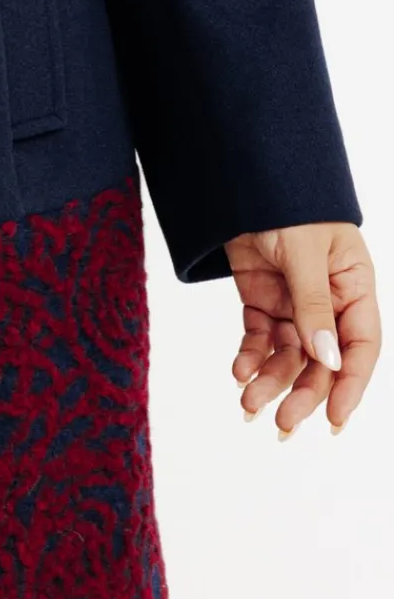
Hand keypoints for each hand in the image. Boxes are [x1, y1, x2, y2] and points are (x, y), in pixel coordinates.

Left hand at [222, 221, 378, 436]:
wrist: (238, 176)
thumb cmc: (286, 201)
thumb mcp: (305, 251)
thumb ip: (314, 304)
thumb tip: (328, 359)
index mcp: (355, 286)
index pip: (361, 345)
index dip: (350, 385)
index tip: (333, 419)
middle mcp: (328, 301)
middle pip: (323, 360)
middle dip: (303, 392)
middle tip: (282, 422)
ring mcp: (294, 302)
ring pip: (289, 355)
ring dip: (270, 380)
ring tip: (248, 402)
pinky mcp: (262, 299)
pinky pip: (259, 338)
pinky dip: (249, 356)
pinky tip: (239, 371)